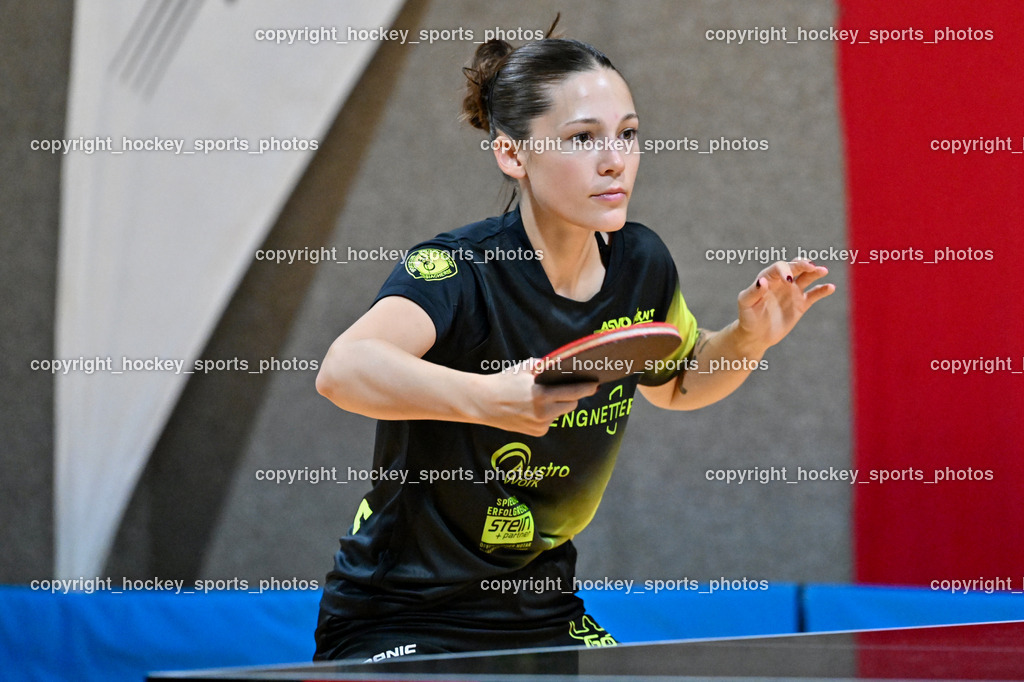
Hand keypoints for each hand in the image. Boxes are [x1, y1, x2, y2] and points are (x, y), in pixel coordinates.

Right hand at [474, 359, 597, 436]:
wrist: (483, 403)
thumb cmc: (504, 382)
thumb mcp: (524, 368)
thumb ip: (545, 365)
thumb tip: (563, 362)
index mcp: (541, 394)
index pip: (574, 392)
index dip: (587, 388)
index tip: (596, 384)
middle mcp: (543, 413)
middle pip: (572, 404)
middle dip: (572, 396)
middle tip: (565, 388)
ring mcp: (540, 425)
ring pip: (561, 413)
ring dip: (558, 405)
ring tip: (540, 398)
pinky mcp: (537, 432)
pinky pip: (550, 421)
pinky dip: (548, 415)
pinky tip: (533, 409)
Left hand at [736, 260, 834, 350]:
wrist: (756, 335)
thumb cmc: (747, 317)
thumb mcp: (746, 304)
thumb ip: (754, 292)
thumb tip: (762, 281)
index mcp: (767, 278)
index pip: (779, 267)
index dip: (785, 271)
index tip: (789, 281)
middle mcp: (782, 281)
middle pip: (795, 267)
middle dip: (803, 265)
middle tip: (812, 266)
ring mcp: (793, 291)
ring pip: (807, 277)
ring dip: (815, 272)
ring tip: (823, 271)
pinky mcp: (801, 304)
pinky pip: (814, 294)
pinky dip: (823, 290)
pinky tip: (830, 287)